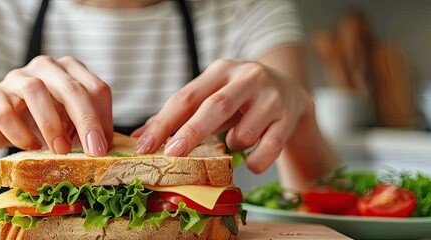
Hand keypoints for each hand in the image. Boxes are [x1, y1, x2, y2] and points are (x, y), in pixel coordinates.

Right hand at [0, 56, 112, 155]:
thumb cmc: (39, 123)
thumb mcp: (69, 125)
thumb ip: (86, 130)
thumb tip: (105, 148)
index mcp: (70, 70)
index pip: (96, 88)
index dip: (103, 118)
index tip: (104, 147)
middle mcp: (45, 67)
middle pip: (70, 87)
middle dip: (85, 120)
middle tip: (93, 150)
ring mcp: (16, 77)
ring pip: (35, 90)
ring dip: (51, 124)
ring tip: (61, 150)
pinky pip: (5, 111)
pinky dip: (20, 132)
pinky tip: (31, 147)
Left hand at [132, 59, 312, 172]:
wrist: (291, 91)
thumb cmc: (238, 97)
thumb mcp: (210, 95)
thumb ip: (177, 114)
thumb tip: (139, 138)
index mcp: (220, 70)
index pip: (186, 97)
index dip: (163, 122)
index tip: (143, 145)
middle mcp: (247, 78)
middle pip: (215, 107)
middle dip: (191, 133)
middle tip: (171, 155)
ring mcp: (271, 97)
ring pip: (243, 133)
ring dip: (232, 145)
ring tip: (234, 141)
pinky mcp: (289, 118)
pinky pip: (268, 149)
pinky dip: (256, 161)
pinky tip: (252, 160)